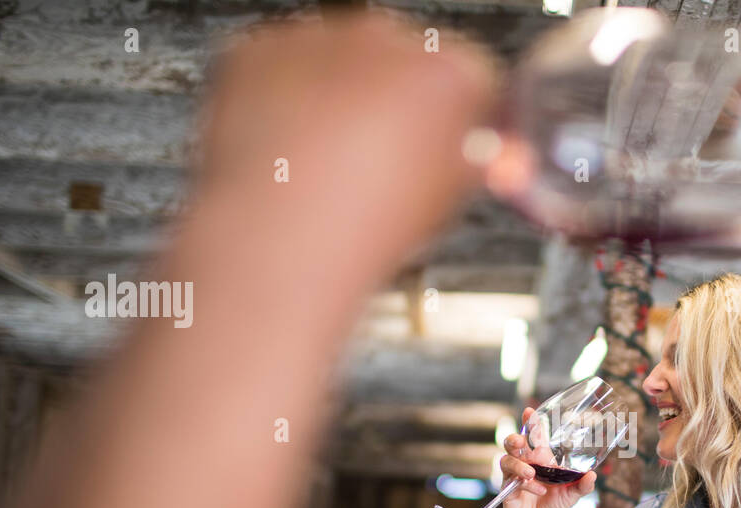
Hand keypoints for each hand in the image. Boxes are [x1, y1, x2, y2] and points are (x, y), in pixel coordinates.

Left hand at [193, 11, 497, 296]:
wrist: (279, 236)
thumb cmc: (363, 224)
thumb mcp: (446, 200)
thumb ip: (471, 163)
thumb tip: (477, 155)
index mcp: (446, 72)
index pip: (475, 77)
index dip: (462, 119)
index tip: (451, 146)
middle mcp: (387, 39)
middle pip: (407, 60)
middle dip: (399, 100)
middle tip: (385, 160)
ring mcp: (322, 39)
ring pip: (343, 60)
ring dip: (341, 97)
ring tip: (332, 164)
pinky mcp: (263, 48)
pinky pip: (284, 65)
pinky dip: (286, 97)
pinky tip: (292, 148)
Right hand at [499, 406, 596, 507]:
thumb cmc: (556, 506)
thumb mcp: (573, 495)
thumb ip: (582, 486)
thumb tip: (592, 475)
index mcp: (543, 459)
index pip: (535, 436)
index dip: (531, 422)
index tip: (529, 411)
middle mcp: (527, 464)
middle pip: (514, 443)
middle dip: (514, 439)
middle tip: (520, 442)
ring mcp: (515, 476)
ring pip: (507, 459)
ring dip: (519, 464)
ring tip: (531, 474)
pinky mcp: (508, 489)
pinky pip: (510, 480)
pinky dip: (524, 484)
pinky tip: (536, 490)